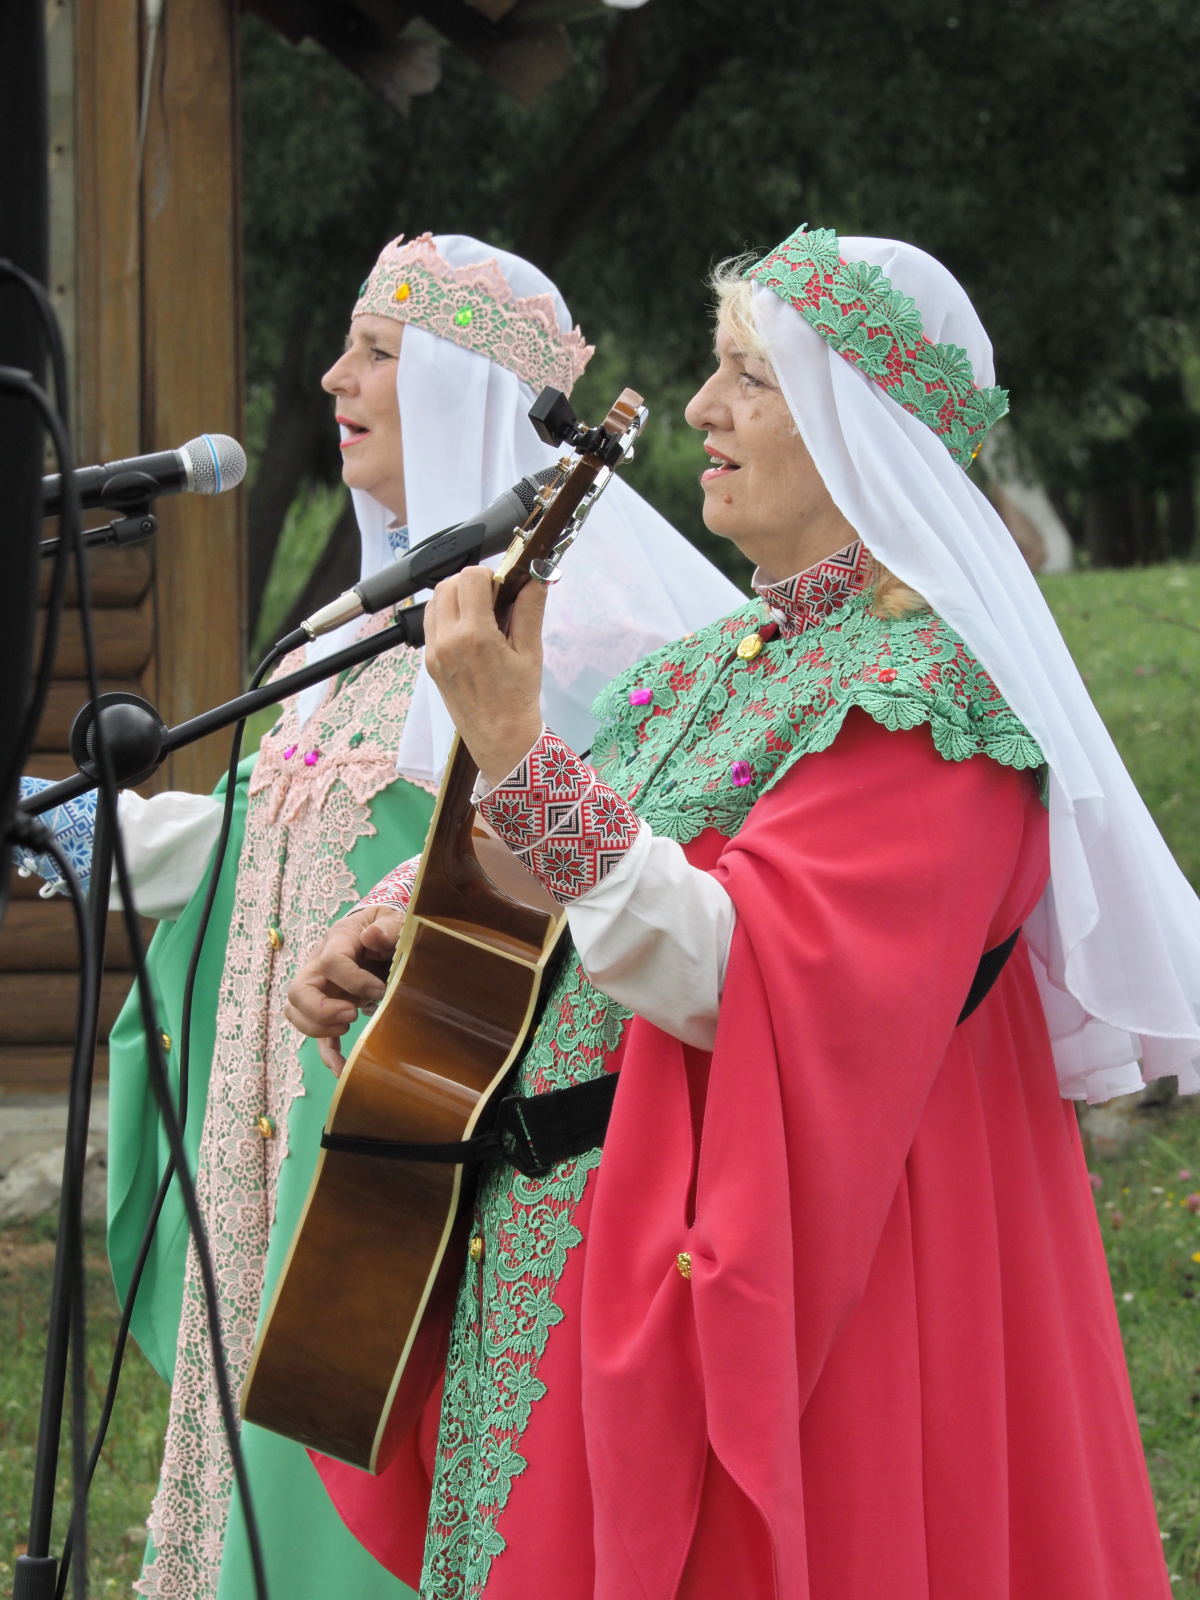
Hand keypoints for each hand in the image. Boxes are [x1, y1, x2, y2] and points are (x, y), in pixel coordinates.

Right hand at [283, 904, 404, 1076]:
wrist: (379, 931)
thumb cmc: (384, 925)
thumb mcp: (392, 918)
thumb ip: (387, 926)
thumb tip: (373, 936)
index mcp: (336, 940)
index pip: (330, 961)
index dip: (352, 980)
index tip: (379, 990)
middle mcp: (319, 965)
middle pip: (298, 991)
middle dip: (321, 1010)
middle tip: (352, 1015)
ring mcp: (319, 988)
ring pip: (296, 1013)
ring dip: (318, 1028)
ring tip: (348, 1028)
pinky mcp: (327, 1007)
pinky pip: (317, 1033)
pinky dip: (326, 1052)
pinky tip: (341, 1069)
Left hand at [423, 566, 545, 785]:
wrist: (500, 739)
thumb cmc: (518, 700)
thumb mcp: (531, 652)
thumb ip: (530, 610)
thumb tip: (536, 578)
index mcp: (475, 636)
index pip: (471, 578)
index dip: (490, 574)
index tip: (503, 587)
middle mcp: (448, 641)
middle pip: (448, 584)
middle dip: (471, 582)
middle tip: (492, 597)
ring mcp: (434, 653)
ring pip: (434, 601)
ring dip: (455, 596)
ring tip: (479, 613)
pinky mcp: (429, 663)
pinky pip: (431, 624)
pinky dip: (446, 615)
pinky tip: (467, 629)